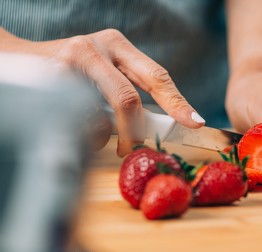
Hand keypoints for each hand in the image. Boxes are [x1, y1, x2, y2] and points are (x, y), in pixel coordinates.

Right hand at [0, 28, 204, 155]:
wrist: (14, 60)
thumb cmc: (68, 70)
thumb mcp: (102, 70)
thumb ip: (127, 88)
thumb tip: (155, 125)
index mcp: (118, 45)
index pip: (156, 76)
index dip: (177, 102)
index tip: (195, 123)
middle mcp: (97, 47)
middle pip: (130, 98)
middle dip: (135, 131)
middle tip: (133, 148)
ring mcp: (71, 61)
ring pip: (101, 116)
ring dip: (102, 134)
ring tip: (90, 129)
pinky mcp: (50, 80)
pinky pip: (77, 121)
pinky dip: (81, 132)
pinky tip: (69, 121)